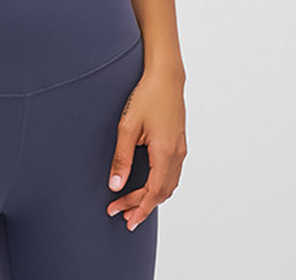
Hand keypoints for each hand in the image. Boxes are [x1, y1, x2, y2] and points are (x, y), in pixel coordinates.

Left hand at [106, 68, 186, 230]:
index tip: (123, 217)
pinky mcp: (179, 143)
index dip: (137, 208)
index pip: (152, 193)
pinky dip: (160, 186)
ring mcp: (180, 149)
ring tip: (133, 205)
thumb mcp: (127, 126)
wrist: (166, 77)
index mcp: (165, 153)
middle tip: (122, 214)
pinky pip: (172, 173)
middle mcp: (176, 154)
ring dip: (152, 198)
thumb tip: (115, 185)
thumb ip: (121, 158)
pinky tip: (148, 186)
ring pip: (169, 185)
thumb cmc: (147, 96)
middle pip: (161, 192)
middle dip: (142, 206)